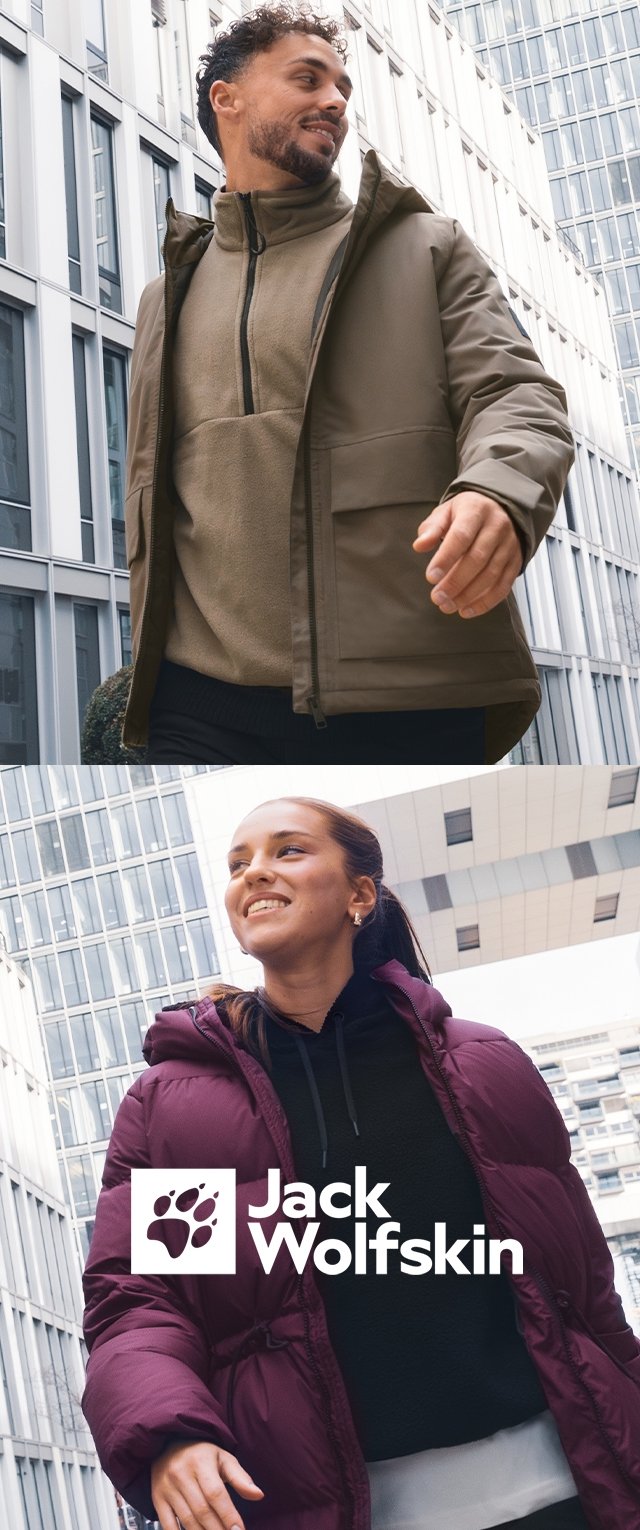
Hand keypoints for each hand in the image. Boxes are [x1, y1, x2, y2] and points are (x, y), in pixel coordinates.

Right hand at [151, 1440, 263, 1529]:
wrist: (168, 1443)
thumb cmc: (201, 1453)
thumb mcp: (223, 1458)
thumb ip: (240, 1477)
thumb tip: (258, 1495)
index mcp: (200, 1461)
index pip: (215, 1493)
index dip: (228, 1514)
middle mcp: (181, 1474)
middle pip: (202, 1510)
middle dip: (218, 1529)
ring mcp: (167, 1487)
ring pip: (187, 1519)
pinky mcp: (157, 1498)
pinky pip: (167, 1524)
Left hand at [412, 491, 522, 617]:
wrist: (501, 509)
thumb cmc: (468, 513)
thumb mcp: (446, 512)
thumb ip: (432, 528)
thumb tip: (420, 545)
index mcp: (476, 511)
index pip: (461, 536)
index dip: (446, 558)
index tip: (431, 577)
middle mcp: (497, 527)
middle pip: (477, 559)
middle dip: (455, 582)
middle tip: (437, 597)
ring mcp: (509, 546)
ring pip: (491, 575)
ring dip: (468, 595)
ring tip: (447, 606)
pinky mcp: (516, 562)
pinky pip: (503, 586)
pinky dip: (485, 602)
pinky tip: (466, 610)